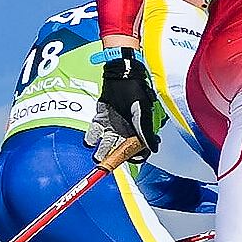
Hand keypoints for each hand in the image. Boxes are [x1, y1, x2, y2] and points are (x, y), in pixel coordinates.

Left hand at [88, 47, 161, 165]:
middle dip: (113, 157)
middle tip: (106, 165)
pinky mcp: (101, 118)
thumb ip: (145, 131)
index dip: (133, 157)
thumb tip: (152, 148)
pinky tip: (89, 142)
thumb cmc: (136, 92)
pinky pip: (95, 131)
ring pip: (107, 142)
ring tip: (97, 157)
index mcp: (139, 131)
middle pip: (119, 148)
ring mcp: (113, 125)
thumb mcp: (143, 112)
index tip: (127, 161)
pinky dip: (92, 136)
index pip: (137, 150)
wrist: (121, 76)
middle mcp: (126, 130)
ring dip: (102, 150)